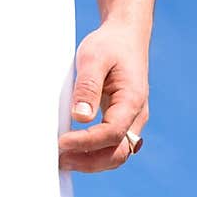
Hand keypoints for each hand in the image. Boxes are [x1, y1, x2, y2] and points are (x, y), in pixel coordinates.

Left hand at [57, 17, 149, 172]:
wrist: (126, 35)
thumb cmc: (110, 44)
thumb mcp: (94, 57)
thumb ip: (87, 87)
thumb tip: (80, 117)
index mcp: (132, 100)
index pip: (112, 133)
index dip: (86, 143)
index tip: (61, 142)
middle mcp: (136, 115)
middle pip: (118, 153)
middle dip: (89, 161)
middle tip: (60, 160)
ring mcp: (131, 120)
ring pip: (116, 153)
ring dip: (91, 161)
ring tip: (63, 159)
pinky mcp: (121, 119)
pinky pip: (111, 145)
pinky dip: (94, 153)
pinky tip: (74, 150)